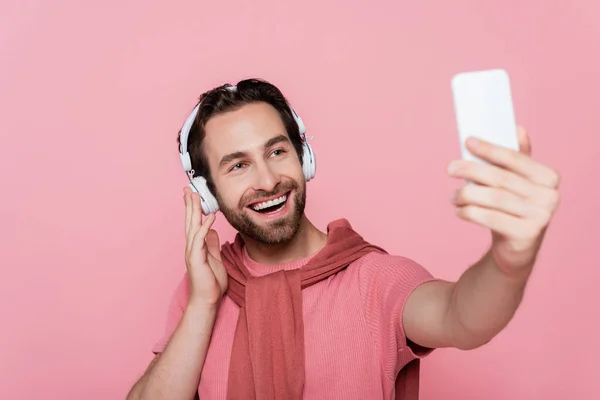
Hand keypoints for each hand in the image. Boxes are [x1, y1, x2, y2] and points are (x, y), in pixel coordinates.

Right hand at [183, 187, 227, 305]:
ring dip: (194, 211)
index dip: (193, 209)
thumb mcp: (215, 257)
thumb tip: (213, 230)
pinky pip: (201, 240)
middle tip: (188, 189)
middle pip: (190, 221)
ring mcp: (193, 252)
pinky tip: (210, 217)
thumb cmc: (211, 281)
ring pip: (193, 227)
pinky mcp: (196, 259)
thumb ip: (212, 243)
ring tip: (195, 197)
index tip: (192, 195)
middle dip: (189, 205)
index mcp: (196, 246)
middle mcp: (192, 247)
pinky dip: (205, 227)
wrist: (208, 299)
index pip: (193, 223)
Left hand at [447, 126, 560, 275]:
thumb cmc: (513, 208)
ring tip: (452, 196)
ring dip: (465, 194)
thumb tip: (516, 128)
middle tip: (449, 168)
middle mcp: (549, 196)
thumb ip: (517, 158)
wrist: (517, 248)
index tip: (467, 141)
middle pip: (500, 178)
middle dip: (470, 170)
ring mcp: (540, 217)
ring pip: (492, 198)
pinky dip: (469, 212)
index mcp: (549, 177)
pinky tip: (458, 210)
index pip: (515, 158)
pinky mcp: (526, 235)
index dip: (489, 148)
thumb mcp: (517, 182)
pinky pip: (489, 218)